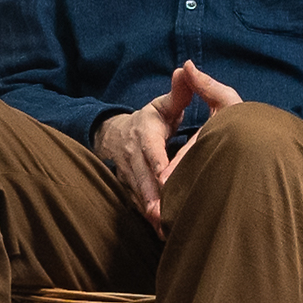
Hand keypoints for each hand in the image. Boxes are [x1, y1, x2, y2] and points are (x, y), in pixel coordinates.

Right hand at [93, 61, 242, 233]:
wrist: (115, 136)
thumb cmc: (149, 121)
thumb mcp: (163, 105)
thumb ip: (179, 92)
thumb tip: (188, 69)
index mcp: (144, 133)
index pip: (150, 150)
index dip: (157, 165)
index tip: (167, 178)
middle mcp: (133, 155)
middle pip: (142, 178)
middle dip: (152, 197)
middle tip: (164, 214)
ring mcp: (128, 174)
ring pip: (138, 194)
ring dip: (150, 212)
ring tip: (164, 229)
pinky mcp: (130, 188)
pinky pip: (138, 204)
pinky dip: (148, 218)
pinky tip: (162, 233)